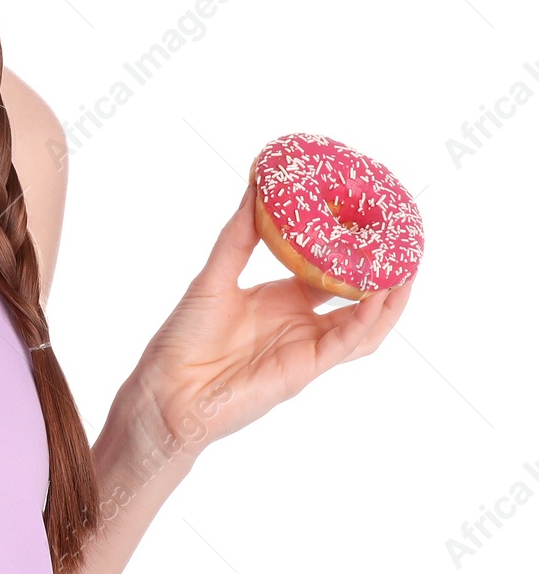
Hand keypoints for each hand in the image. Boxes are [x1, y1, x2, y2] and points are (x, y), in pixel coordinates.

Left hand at [125, 181, 415, 458]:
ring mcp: (305, 347)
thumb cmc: (184, 336)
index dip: (349, 253)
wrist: (167, 387)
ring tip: (407, 272)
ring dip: (387, 303)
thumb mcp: (214, 276)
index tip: (367, 222)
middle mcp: (299, 323)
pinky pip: (343, 345)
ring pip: (362, 326)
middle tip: (402, 246)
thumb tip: (254, 187)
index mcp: (280, 300)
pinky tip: (375, 299)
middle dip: (381, 278)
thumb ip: (238, 236)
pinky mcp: (303, 370)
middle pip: (354, 300)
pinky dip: (363, 323)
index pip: (326, 273)